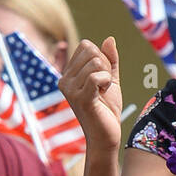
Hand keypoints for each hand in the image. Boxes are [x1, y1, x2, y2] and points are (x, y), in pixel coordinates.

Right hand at [60, 37, 123, 151]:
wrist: (106, 136)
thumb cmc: (107, 109)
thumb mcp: (110, 79)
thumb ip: (110, 59)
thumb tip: (109, 39)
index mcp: (68, 74)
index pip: (86, 46)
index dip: (102, 58)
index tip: (101, 79)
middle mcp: (64, 80)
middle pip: (91, 51)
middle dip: (105, 66)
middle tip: (103, 86)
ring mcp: (70, 89)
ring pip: (96, 62)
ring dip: (106, 77)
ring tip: (102, 93)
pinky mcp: (80, 99)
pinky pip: (96, 77)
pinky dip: (106, 83)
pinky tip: (102, 94)